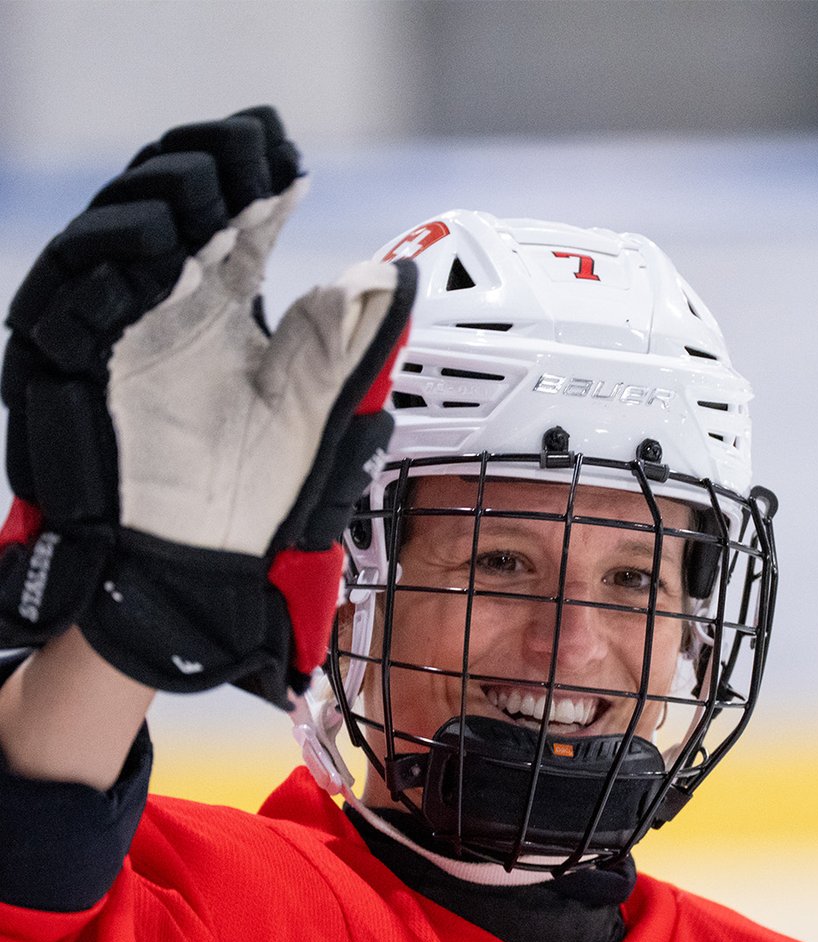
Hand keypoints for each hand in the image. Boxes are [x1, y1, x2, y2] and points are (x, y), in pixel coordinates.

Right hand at [0, 107, 414, 705]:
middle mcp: (168, 307)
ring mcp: (121, 330)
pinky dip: (108, 266)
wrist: (200, 559)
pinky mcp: (79, 364)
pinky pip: (74, 298)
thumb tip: (391, 276)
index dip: (258, 179)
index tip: (293, 157)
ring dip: (159, 203)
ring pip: (116, 236)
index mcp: (221, 310)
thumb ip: (346, 340)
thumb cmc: (254, 491)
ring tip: (208, 186)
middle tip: (250, 153)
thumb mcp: (315, 406)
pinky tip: (157, 246)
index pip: (234, 218)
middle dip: (208, 170)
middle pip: (171, 206)